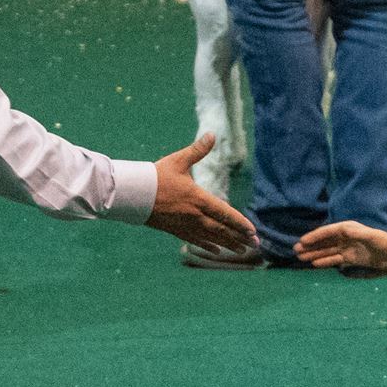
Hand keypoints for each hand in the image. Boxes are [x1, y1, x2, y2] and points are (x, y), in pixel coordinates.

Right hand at [146, 134, 257, 252]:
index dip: (240, 223)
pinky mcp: (175, 230)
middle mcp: (194, 215)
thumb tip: (212, 134)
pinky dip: (207, 246)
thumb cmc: (156, 176)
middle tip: (255, 245)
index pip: (225, 213)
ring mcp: (185, 225)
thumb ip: (197, 150)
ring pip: (211, 238)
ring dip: (228, 244)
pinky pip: (195, 241)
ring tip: (241, 251)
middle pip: (222, 230)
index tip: (252, 231)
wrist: (132, 194)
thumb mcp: (178, 161)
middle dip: (239, 238)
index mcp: (198, 198)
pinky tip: (217, 252)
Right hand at [296, 219, 386, 272]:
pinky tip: (315, 264)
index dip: (314, 236)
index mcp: (348, 228)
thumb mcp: (371, 237)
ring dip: (314, 253)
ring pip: (327, 250)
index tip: (302, 242)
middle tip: (296, 251)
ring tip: (301, 258)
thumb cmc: (384, 243)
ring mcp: (348, 248)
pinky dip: (325, 261)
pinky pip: (335, 259)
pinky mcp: (351, 258)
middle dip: (310, 245)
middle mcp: (346, 237)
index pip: (328, 232)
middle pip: (325, 241)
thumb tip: (343, 230)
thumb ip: (357, 234)